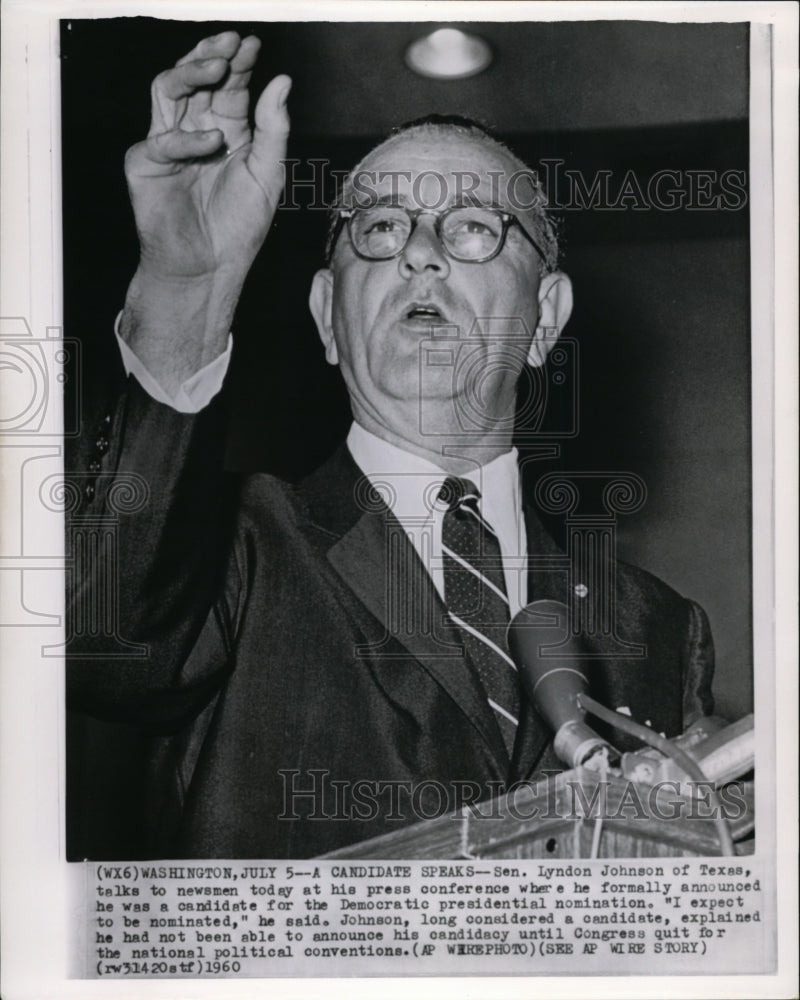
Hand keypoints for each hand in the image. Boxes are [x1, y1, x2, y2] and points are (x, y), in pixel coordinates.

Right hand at [125, 31, 290, 282]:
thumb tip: (282, 81)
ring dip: (191, 73)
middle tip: (230, 42)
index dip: (239, 63)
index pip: (229, 86)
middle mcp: (195, 131)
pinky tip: (213, 142)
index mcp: (227, 130)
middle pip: (196, 79)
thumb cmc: (239, 226)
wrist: (210, 266)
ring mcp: (168, 144)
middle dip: (211, 55)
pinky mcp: (146, 164)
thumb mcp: (268, 173)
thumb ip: (273, 128)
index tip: (252, 44)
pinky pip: (160, 139)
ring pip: (168, 90)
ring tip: (217, 66)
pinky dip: (187, 139)